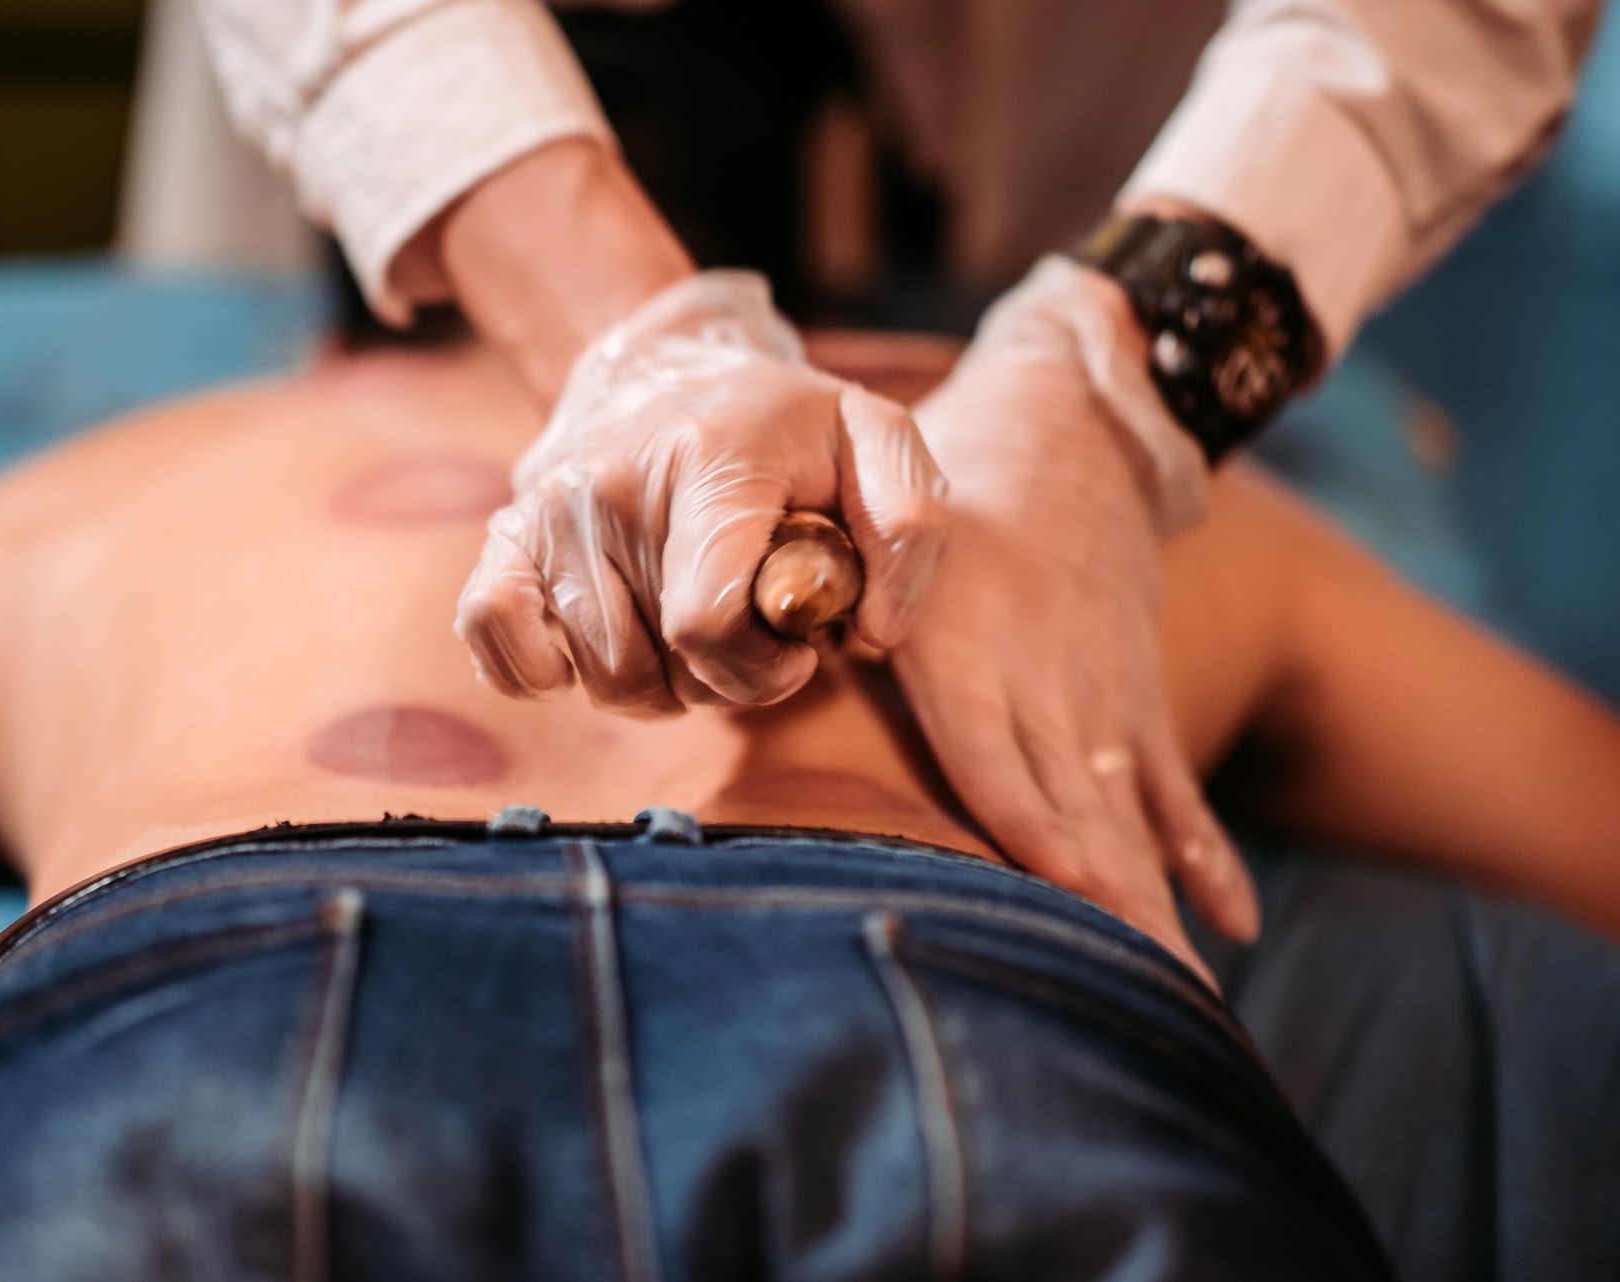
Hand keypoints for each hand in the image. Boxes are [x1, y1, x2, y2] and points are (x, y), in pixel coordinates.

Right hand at [457, 270, 946, 714]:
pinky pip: (492, 634)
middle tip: (745, 626)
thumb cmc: (780, 424)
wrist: (663, 362)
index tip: (795, 650)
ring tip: (687, 624)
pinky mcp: (504, 535)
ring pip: (598, 674)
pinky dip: (541, 669)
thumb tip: (873, 629)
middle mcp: (615, 481)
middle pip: (660, 666)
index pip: (709, 623)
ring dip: (654, 681)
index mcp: (714, 458)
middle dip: (720, 678)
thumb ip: (909, 524)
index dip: (762, 670)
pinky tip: (595, 645)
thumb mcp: (874, 437)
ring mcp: (549, 508)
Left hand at [893, 260, 1259, 977]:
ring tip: (1185, 986)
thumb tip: (762, 664)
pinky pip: (1172, 787)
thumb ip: (835, 612)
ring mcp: (1100, 696)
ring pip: (1128, 815)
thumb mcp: (882, 541)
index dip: (1029, 821)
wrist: (1065, 426)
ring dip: (1153, 901)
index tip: (1064, 884)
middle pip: (1075, 810)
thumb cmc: (946, 495)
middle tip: (1140, 989)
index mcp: (966, 653)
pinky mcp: (1133, 695)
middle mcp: (1042, 684)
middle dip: (1105, 904)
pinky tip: (1235, 921)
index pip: (994, 756)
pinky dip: (1202, 853)